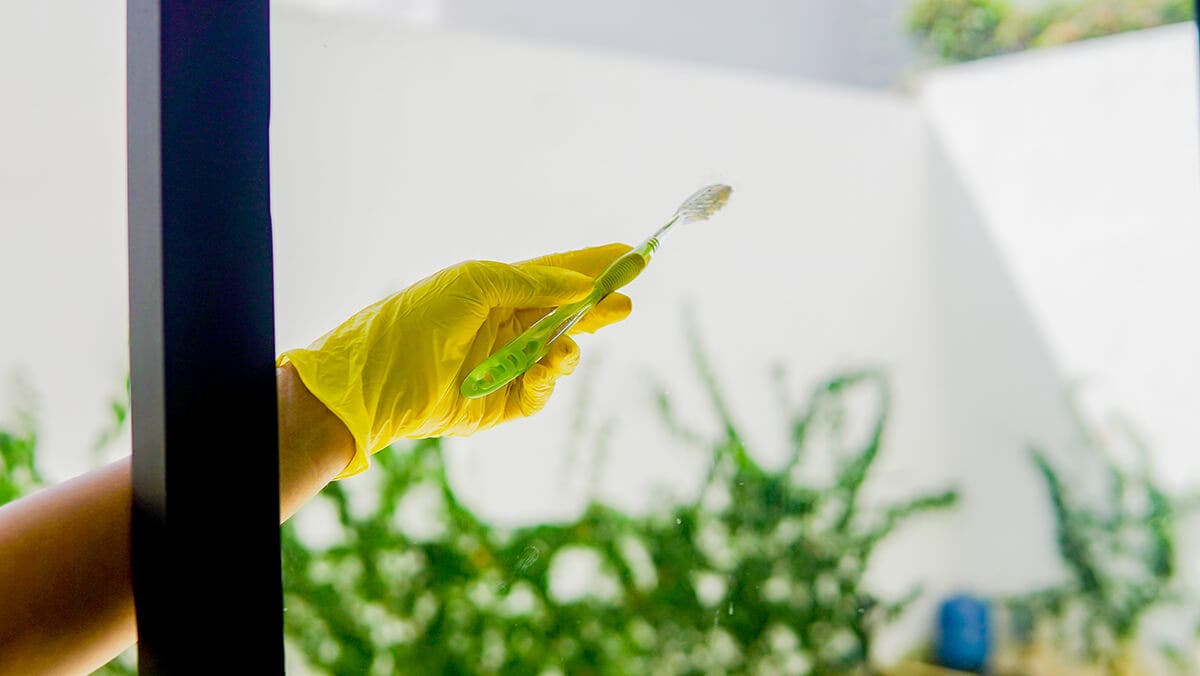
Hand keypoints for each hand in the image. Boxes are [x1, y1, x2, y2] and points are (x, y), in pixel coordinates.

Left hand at [279, 243, 632, 477]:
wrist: (380, 379)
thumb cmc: (421, 317)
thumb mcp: (478, 282)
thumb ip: (533, 282)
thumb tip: (581, 284)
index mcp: (495, 291)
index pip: (554, 275)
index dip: (590, 266)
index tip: (627, 254)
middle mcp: (503, 326)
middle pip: (565, 315)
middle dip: (597, 308)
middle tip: (628, 302)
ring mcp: (504, 365)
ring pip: (558, 355)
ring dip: (568, 349)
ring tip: (564, 348)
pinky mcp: (501, 404)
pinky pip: (541, 393)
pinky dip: (546, 381)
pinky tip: (541, 370)